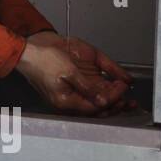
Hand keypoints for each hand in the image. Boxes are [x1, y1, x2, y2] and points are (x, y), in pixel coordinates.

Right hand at [15, 37, 133, 115]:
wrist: (29, 51)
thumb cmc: (43, 60)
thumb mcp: (68, 71)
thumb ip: (87, 87)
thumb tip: (103, 100)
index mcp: (66, 101)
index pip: (96, 106)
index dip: (113, 99)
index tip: (123, 89)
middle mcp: (70, 101)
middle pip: (97, 109)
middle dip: (116, 106)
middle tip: (131, 102)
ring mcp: (71, 94)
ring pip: (96, 104)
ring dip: (112, 102)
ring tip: (127, 101)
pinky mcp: (72, 88)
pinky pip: (91, 96)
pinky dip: (104, 95)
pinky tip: (113, 92)